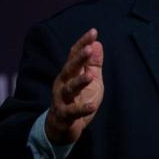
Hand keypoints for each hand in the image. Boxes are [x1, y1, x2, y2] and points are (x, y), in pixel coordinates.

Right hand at [45, 28, 103, 143]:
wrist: (62, 126)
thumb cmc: (78, 100)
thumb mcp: (90, 80)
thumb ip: (93, 64)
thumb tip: (97, 44)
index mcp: (68, 73)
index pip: (74, 55)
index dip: (83, 43)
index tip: (93, 31)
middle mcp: (62, 83)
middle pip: (69, 69)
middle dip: (79, 58)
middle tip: (89, 48)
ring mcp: (61, 99)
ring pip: (69, 89)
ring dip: (79, 82)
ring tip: (91, 75)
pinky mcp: (64, 115)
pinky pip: (72, 112)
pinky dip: (82, 109)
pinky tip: (92, 106)